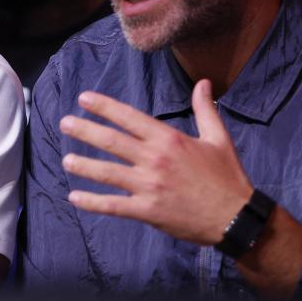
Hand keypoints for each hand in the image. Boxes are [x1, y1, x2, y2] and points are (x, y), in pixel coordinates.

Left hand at [60, 79, 253, 244]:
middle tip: (65, 123)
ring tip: (66, 160)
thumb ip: (206, 110)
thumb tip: (204, 82)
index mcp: (169, 139)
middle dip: (85, 131)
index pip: (129, 117)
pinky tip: (75, 198)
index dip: (104, 107)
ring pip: (108, 173)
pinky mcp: (148, 211)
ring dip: (84, 166)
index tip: (84, 99)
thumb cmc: (227, 177)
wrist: (236, 218)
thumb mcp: (218, 138)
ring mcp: (149, 186)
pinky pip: (114, 206)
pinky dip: (92, 202)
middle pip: (112, 142)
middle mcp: (155, 160)